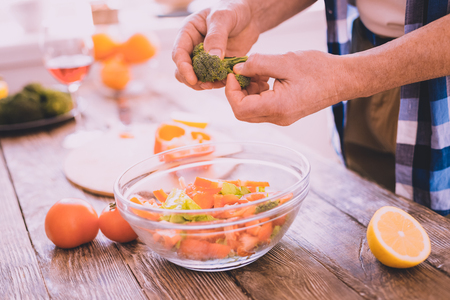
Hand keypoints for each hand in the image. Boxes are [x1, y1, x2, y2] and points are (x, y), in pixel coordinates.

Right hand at [172, 1, 259, 89]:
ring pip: (197, 76)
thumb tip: (212, 58)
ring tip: (216, 84)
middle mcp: (193, 46)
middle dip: (192, 79)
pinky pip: (214, 78)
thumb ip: (216, 37)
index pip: (179, 53)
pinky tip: (227, 81)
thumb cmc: (233, 9)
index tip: (192, 78)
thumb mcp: (222, 18)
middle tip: (205, 85)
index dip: (183, 67)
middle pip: (184, 69)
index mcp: (188, 33)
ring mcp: (205, 58)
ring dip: (204, 83)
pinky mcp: (218, 65)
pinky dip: (218, 82)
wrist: (250, 16)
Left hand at [225, 51, 341, 125]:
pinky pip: (263, 107)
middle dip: (238, 91)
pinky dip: (258, 93)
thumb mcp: (285, 61)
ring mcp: (282, 118)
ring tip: (258, 72)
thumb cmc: (319, 70)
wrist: (343, 79)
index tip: (233, 73)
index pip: (241, 108)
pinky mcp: (285, 113)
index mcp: (278, 107)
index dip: (231, 91)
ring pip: (252, 110)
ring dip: (248, 91)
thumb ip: (258, 65)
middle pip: (243, 112)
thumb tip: (237, 69)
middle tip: (243, 71)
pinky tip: (266, 77)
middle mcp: (279, 118)